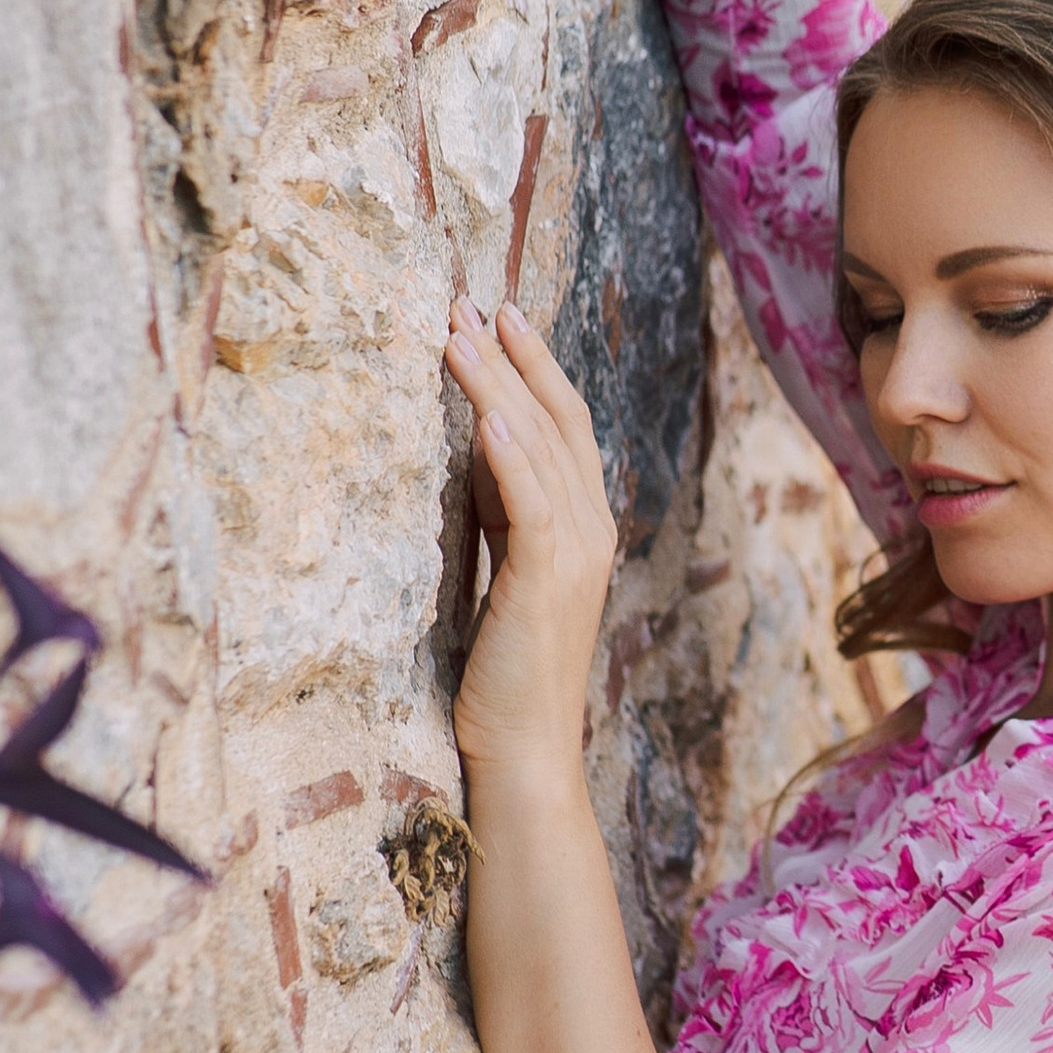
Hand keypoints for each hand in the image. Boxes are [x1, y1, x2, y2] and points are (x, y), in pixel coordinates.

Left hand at [443, 300, 618, 786]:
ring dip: (499, 383)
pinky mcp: (546, 578)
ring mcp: (576, 553)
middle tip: (473, 299)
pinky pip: (532, 499)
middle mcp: (591, 531)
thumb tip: (477, 457)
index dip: (532, 369)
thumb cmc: (502, 679)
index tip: (498, 317)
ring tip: (461, 330)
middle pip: (557, 421)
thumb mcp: (501, 580)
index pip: (562, 430)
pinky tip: (489, 408)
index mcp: (582, 530)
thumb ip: (502, 520)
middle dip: (514, 356)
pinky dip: (512, 449)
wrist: (525, 753)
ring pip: (540, 445)